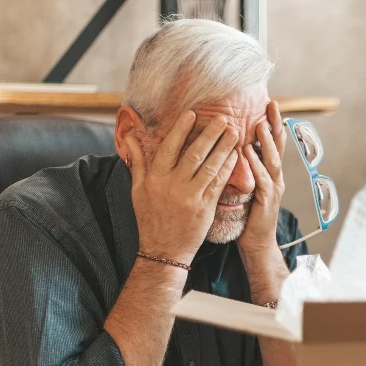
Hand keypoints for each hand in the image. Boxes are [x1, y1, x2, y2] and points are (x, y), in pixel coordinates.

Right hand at [124, 111, 238, 264]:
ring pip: (210, 166)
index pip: (169, 147)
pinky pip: (218, 184)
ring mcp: (190, 197)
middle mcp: (172, 185)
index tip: (192, 114)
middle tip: (222, 118)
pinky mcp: (205, 208)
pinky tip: (235, 157)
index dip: (181, 129)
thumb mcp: (137, 190)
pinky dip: (227, 168)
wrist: (163, 251)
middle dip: (210, 134)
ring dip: (224, 148)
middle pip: (194, 153)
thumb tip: (129, 137)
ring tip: (233, 133)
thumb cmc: (150, 219)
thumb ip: (137, 162)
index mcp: (155, 178)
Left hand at [239, 100, 285, 256]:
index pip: (273, 144)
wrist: (256, 244)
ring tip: (260, 124)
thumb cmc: (247, 216)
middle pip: (278, 147)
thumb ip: (244, 168)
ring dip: (267, 142)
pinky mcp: (267, 202)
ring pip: (272, 161)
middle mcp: (275, 178)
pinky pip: (262, 180)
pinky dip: (256, 165)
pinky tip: (249, 153)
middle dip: (274, 125)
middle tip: (272, 104)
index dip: (272, 123)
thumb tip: (234, 148)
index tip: (268, 103)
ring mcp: (273, 190)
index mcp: (270, 173)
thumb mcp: (246, 187)